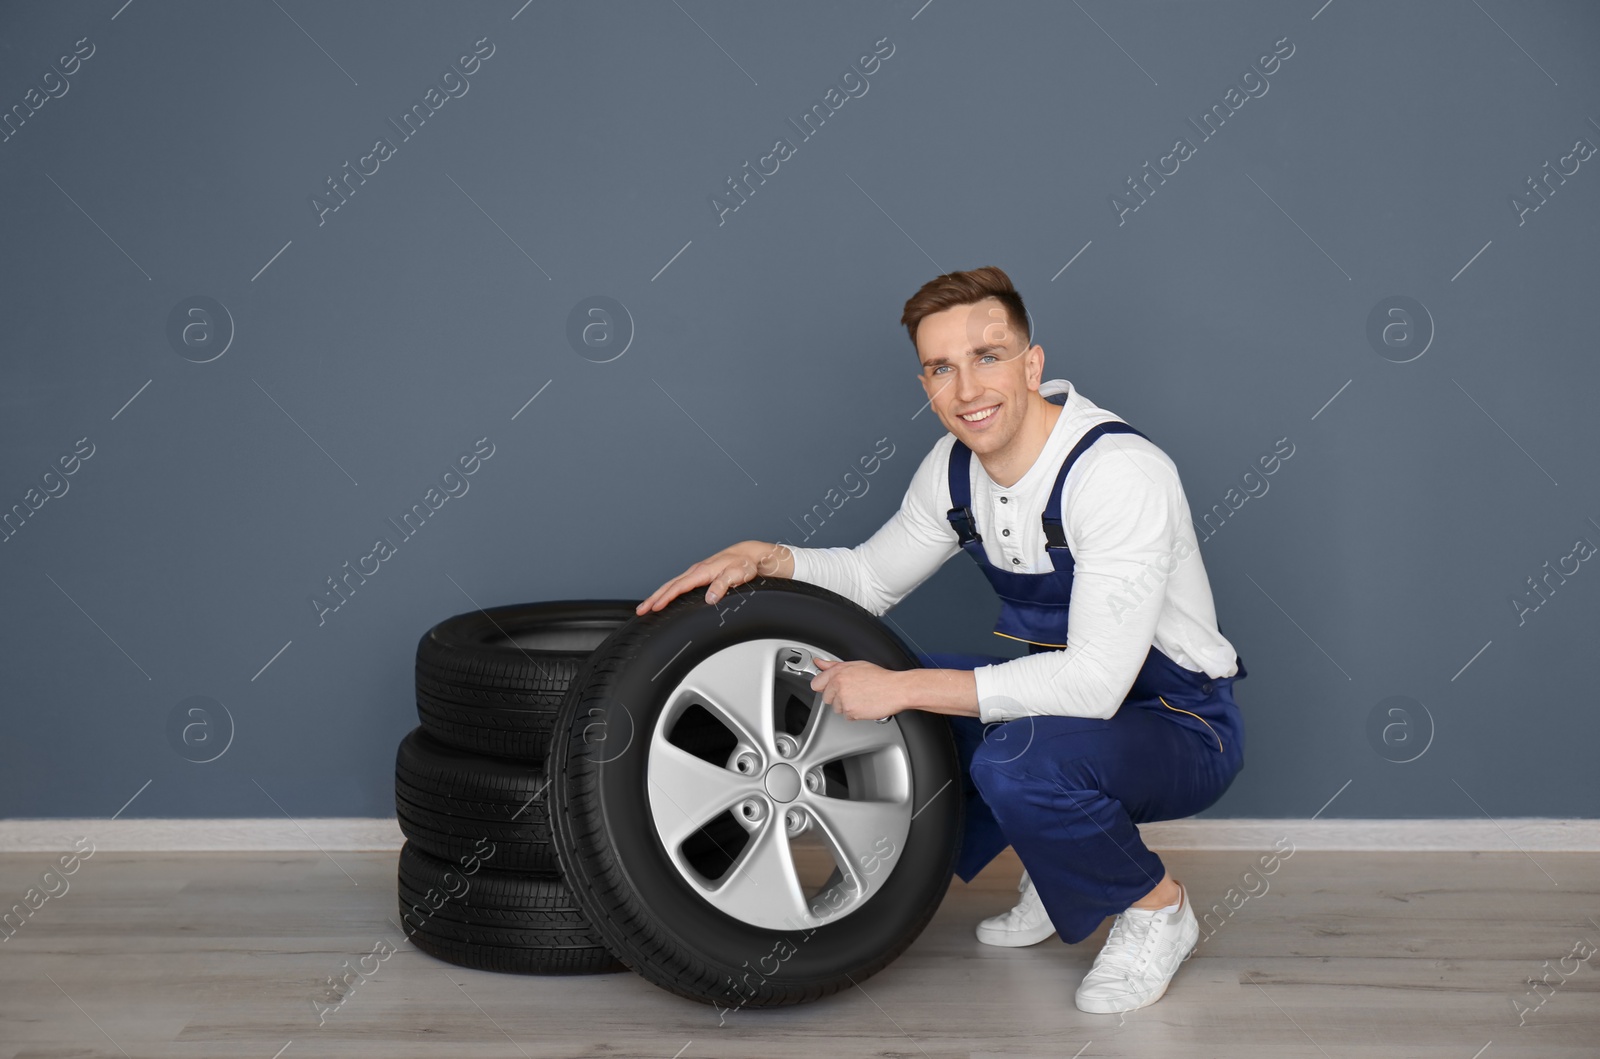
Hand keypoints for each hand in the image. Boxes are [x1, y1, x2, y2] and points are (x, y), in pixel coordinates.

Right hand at [635, 540, 793, 614]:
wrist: (749, 555)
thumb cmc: (744, 564)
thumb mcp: (737, 575)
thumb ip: (722, 585)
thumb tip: (709, 599)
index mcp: (702, 571)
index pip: (679, 586)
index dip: (665, 597)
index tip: (654, 607)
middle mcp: (696, 571)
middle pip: (669, 585)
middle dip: (653, 598)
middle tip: (641, 610)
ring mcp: (696, 573)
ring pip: (672, 585)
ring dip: (658, 595)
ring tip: (646, 607)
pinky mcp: (699, 576)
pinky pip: (678, 584)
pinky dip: (667, 592)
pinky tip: (664, 599)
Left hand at [810, 657, 902, 721]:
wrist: (897, 689)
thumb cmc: (880, 677)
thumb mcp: (856, 665)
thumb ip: (833, 665)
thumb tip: (819, 663)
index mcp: (839, 672)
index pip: (816, 683)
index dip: (824, 687)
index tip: (829, 688)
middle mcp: (839, 685)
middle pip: (826, 698)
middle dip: (837, 697)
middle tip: (853, 692)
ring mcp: (844, 700)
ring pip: (837, 708)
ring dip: (846, 706)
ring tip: (861, 698)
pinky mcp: (851, 712)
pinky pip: (847, 716)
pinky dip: (855, 713)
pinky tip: (864, 705)